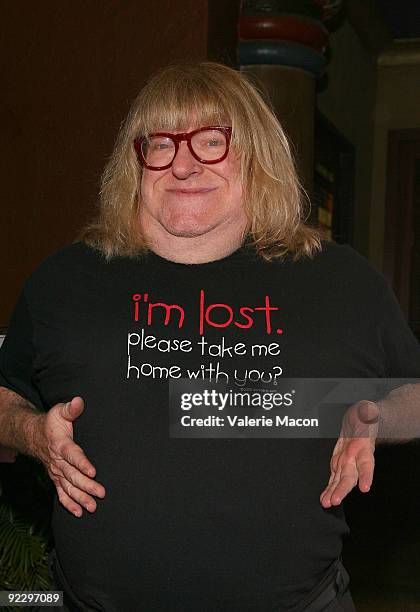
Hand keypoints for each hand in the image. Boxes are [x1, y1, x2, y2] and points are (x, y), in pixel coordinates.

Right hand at [32, 397, 105, 516]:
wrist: (35, 436)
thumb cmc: (52, 423)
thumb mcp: (60, 412)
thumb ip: (71, 409)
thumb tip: (79, 401)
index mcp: (61, 445)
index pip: (73, 455)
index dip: (82, 464)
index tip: (93, 471)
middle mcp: (58, 461)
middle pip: (73, 475)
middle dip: (87, 486)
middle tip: (101, 493)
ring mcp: (56, 472)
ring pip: (68, 488)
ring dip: (80, 498)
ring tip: (92, 507)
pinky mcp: (57, 478)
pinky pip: (61, 494)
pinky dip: (69, 504)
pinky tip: (78, 512)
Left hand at [320, 400, 378, 507]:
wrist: (360, 421)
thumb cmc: (364, 417)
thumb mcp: (366, 411)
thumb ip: (368, 413)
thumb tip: (369, 410)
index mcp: (363, 447)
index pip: (367, 463)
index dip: (366, 475)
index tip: (365, 487)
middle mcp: (356, 458)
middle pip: (351, 476)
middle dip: (343, 489)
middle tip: (336, 500)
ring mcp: (348, 463)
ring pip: (341, 480)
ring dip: (335, 492)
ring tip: (328, 503)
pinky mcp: (339, 464)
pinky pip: (334, 478)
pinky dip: (330, 488)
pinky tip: (325, 499)